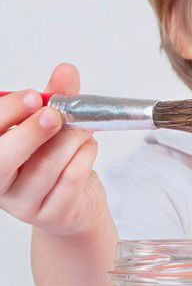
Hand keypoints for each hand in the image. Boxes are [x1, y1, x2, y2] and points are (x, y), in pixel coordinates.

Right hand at [0, 64, 107, 235]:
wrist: (77, 205)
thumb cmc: (58, 161)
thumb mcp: (53, 126)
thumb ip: (57, 98)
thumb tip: (66, 70)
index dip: (8, 112)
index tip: (35, 97)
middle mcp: (0, 183)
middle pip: (3, 158)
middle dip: (32, 131)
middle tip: (55, 114)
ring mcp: (24, 204)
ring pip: (46, 166)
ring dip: (71, 140)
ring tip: (84, 129)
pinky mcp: (53, 215)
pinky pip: (71, 179)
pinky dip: (86, 156)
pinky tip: (89, 147)